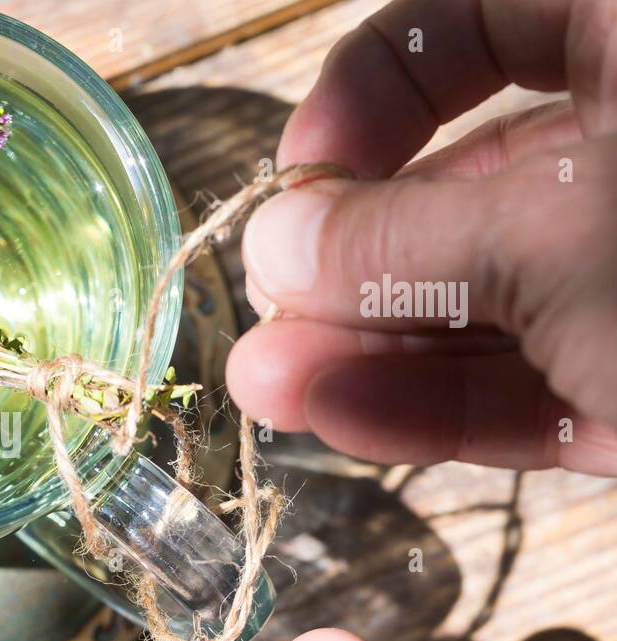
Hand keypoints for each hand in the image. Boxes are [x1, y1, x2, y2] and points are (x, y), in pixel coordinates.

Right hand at [227, 0, 616, 473]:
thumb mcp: (555, 235)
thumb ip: (395, 241)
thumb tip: (269, 244)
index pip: (480, 22)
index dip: (373, 88)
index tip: (304, 174)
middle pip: (467, 186)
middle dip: (352, 261)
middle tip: (267, 312)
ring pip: (491, 301)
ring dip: (371, 349)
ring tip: (266, 389)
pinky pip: (536, 379)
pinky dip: (441, 405)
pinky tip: (343, 420)